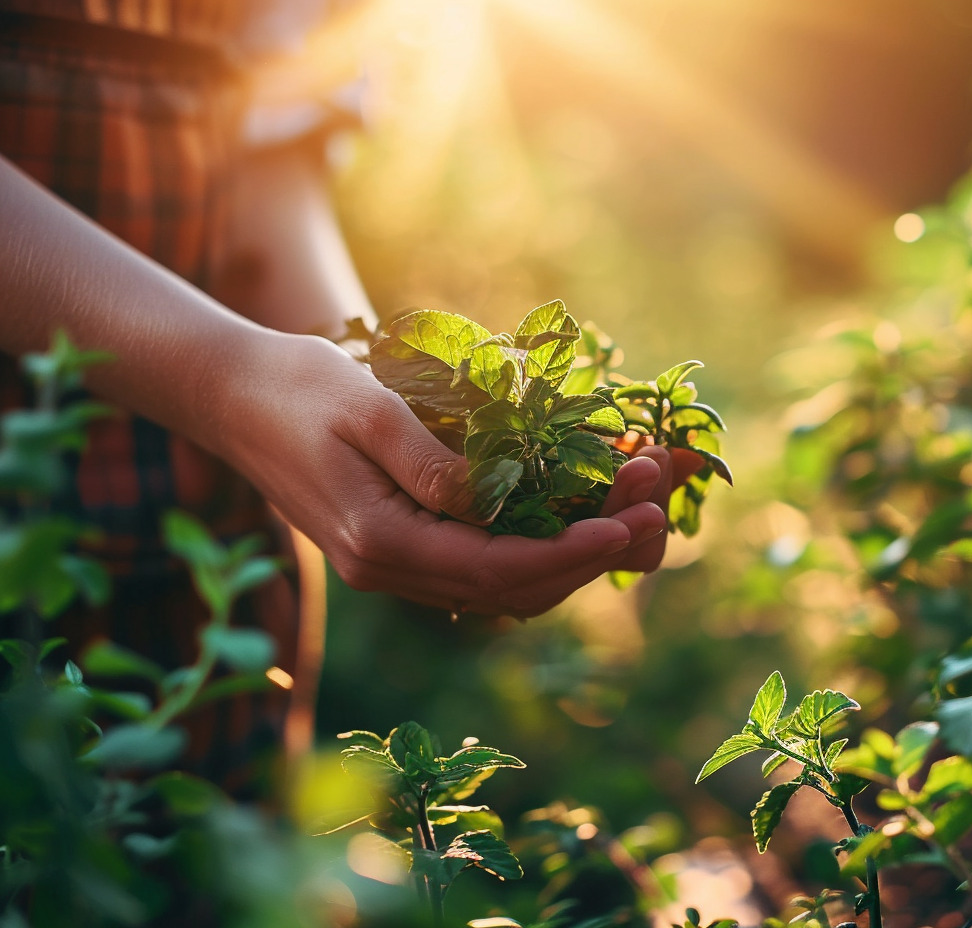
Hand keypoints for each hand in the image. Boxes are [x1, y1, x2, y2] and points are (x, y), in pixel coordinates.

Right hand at [215, 332, 668, 617]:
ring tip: (632, 512)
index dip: (570, 552)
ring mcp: (391, 566)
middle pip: (509, 590)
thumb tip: (494, 504)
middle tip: (652, 512)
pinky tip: (576, 520)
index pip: (495, 567)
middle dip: (588, 556)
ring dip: (571, 558)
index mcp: (379, 540)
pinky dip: (536, 553)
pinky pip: (481, 570)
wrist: (234, 397)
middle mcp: (388, 569)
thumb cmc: (298, 387)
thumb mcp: (366, 408)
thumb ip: (430, 461)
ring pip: (500, 589)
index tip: (627, 524)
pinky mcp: (398, 549)